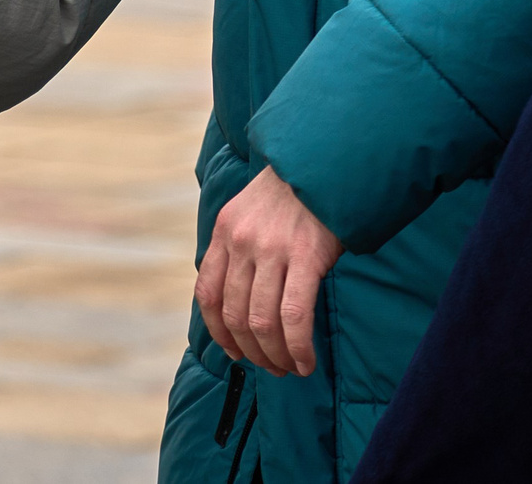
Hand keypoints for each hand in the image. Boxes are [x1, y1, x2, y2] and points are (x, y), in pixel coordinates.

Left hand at [196, 166, 341, 376]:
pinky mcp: (305, 257)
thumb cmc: (293, 194)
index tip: (233, 351)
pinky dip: (298, 347)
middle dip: (251, 351)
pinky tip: (306, 361)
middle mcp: (241, 242)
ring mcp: (271, 250)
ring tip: (290, 369)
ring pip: (261, 321)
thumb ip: (239, 248)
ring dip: (275, 355)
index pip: (207, 292)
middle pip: (234, 314)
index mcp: (224, 231)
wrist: (324, 162)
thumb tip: (237, 296)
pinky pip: (294, 317)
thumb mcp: (249, 211)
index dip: (218, 330)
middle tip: (270, 368)